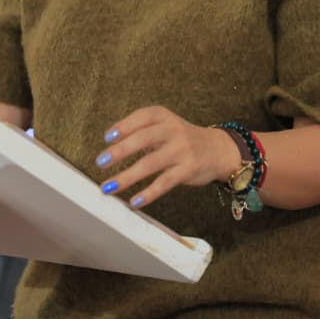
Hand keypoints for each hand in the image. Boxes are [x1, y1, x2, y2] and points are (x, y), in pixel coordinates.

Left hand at [95, 106, 238, 209]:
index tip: (107, 137)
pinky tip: (134, 201)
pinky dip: (148, 193)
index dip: (123, 126)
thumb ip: (141, 132)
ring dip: (127, 177)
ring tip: (108, 187)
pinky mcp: (188, 169)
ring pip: (150, 164)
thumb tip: (110, 147)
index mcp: (163, 116)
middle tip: (100, 162)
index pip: (141, 117)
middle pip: (143, 139)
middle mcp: (172, 130)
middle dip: (120, 151)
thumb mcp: (164, 126)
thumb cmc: (181, 138)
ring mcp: (181, 150)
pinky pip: (165, 182)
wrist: (219, 150)